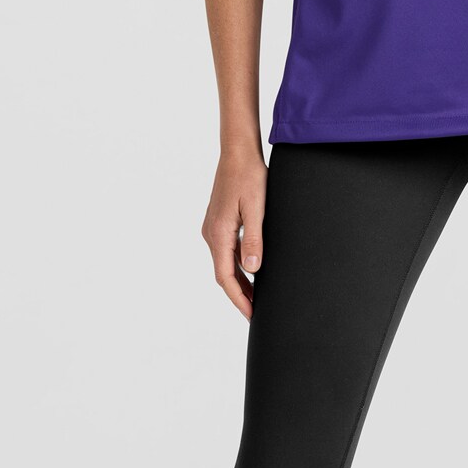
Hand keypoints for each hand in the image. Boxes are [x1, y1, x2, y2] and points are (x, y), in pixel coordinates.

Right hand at [202, 146, 267, 317]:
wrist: (238, 153)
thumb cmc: (249, 177)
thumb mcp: (257, 209)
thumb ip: (254, 239)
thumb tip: (252, 268)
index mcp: (219, 234)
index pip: (226, 277)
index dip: (239, 299)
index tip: (251, 314)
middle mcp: (211, 234)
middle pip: (223, 274)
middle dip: (239, 295)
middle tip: (256, 312)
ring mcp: (212, 229)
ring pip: (224, 264)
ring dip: (239, 282)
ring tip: (256, 297)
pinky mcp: (218, 223)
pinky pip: (226, 252)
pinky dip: (237, 266)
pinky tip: (250, 271)